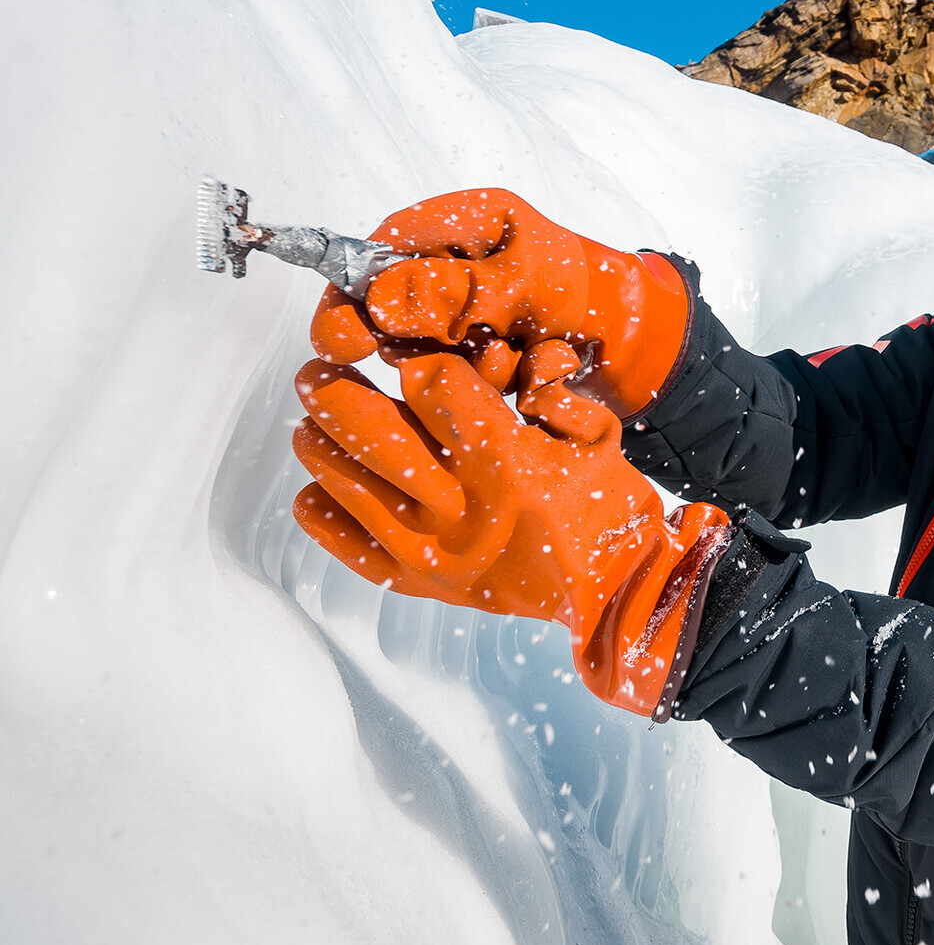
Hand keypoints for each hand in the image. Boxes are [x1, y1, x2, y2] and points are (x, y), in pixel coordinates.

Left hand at [291, 342, 730, 718]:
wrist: (615, 592)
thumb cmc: (607, 508)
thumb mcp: (596, 432)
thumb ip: (552, 389)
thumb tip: (501, 357)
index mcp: (509, 460)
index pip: (434, 387)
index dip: (412, 360)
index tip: (402, 352)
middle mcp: (462, 504)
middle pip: (375, 431)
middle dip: (338, 393)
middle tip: (316, 373)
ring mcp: (435, 549)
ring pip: (351, 484)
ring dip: (320, 446)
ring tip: (307, 423)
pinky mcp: (423, 583)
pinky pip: (352, 549)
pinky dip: (323, 518)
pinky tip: (313, 490)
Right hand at [310, 189, 688, 420]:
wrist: (640, 344)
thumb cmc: (589, 294)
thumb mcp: (522, 284)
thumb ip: (452, 292)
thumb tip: (378, 302)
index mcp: (470, 222)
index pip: (387, 245)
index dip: (355, 285)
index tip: (342, 330)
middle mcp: (461, 262)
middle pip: (392, 297)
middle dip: (399, 332)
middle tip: (388, 351)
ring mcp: (469, 308)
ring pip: (425, 342)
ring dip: (461, 359)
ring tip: (513, 355)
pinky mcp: (480, 348)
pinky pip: (457, 369)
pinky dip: (486, 376)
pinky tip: (527, 371)